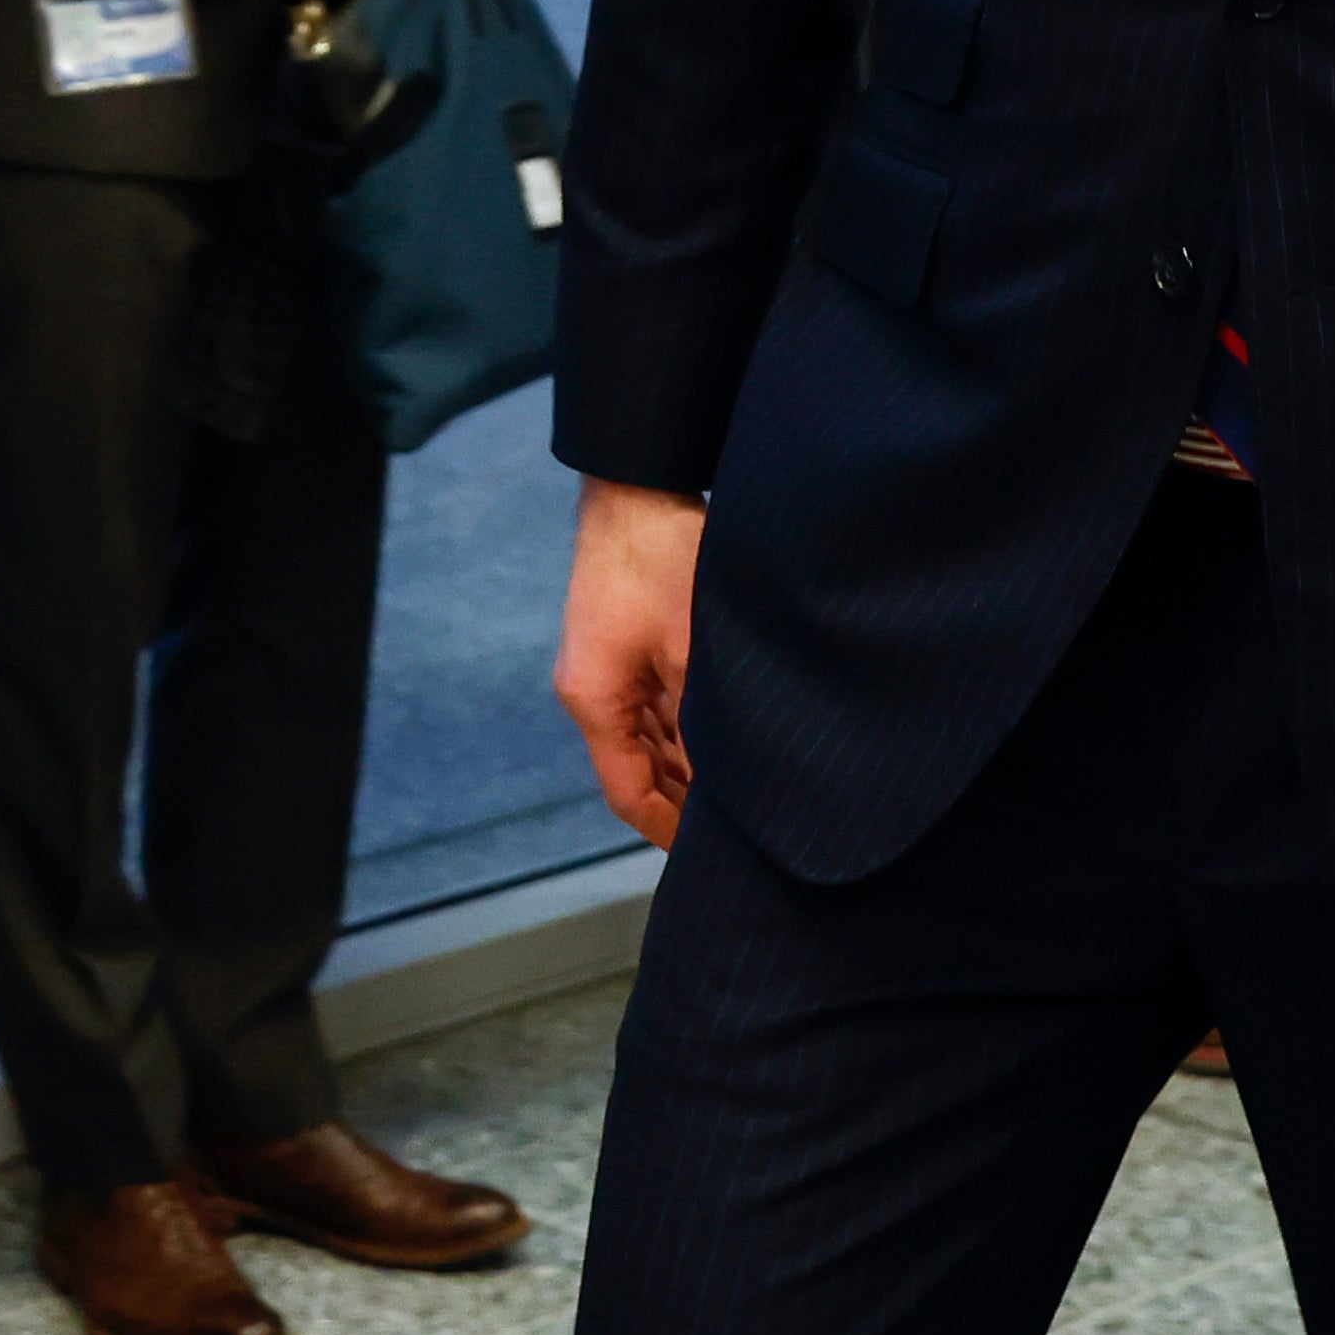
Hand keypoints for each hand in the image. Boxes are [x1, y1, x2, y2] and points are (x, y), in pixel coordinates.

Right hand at [554, 477, 705, 846]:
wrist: (640, 481)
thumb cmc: (660, 556)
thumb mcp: (693, 646)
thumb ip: (704, 716)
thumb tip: (731, 771)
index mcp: (595, 700)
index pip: (628, 792)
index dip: (667, 828)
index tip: (706, 853)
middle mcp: (593, 688)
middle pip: (637, 766)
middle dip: (683, 797)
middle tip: (737, 825)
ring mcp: (608, 663)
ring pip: (650, 733)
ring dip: (689, 758)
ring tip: (741, 787)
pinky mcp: (628, 638)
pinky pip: (655, 700)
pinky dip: (687, 722)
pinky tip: (726, 733)